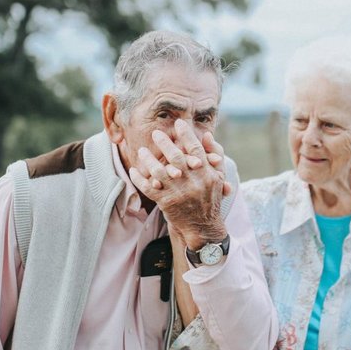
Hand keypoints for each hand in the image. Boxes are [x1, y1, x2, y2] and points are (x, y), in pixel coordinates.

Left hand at [129, 119, 226, 248]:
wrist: (203, 227)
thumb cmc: (210, 198)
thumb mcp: (218, 176)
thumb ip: (215, 154)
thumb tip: (207, 134)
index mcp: (207, 173)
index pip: (196, 149)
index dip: (186, 135)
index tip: (178, 123)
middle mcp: (193, 182)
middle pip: (176, 158)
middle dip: (165, 143)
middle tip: (156, 133)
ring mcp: (179, 193)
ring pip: (159, 172)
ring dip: (149, 160)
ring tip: (142, 150)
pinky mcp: (166, 203)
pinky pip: (149, 188)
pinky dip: (139, 178)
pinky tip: (133, 170)